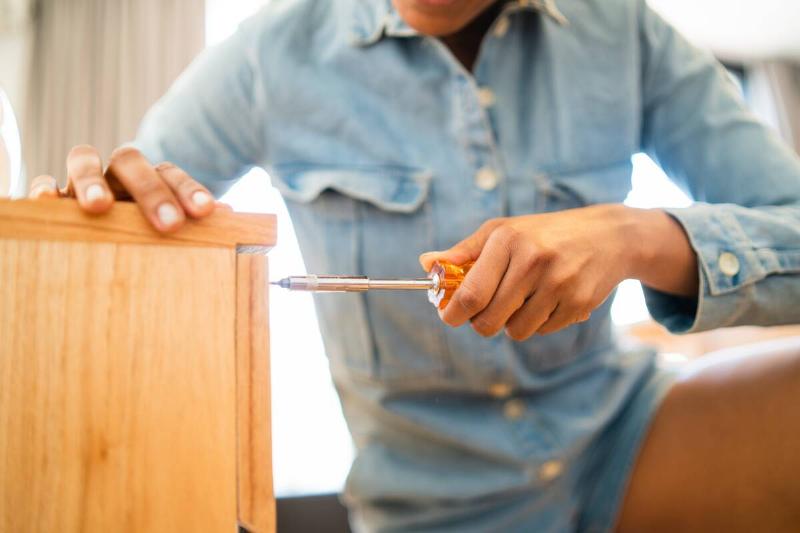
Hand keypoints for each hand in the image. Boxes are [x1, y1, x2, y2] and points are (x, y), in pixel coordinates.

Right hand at [27, 144, 218, 231]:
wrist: (97, 241)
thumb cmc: (142, 236)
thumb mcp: (166, 230)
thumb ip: (191, 220)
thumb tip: (230, 216)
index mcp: (151, 180)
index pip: (171, 173)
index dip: (189, 189)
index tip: (205, 212)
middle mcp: (117, 175)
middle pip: (131, 161)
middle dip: (151, 190)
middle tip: (168, 224)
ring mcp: (83, 182)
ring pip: (84, 159)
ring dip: (92, 180)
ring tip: (99, 207)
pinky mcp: (52, 196)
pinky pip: (43, 181)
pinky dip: (43, 187)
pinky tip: (46, 201)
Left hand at [419, 204, 696, 340]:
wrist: (608, 236)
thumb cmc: (543, 234)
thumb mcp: (503, 232)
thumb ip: (464, 252)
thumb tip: (426, 264)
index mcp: (508, 240)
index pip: (471, 293)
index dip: (453, 313)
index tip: (449, 316)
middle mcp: (533, 261)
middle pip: (489, 320)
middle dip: (481, 323)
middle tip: (485, 312)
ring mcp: (559, 283)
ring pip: (516, 331)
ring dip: (512, 323)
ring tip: (523, 299)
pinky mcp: (578, 303)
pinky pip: (542, 331)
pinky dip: (538, 322)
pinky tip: (549, 299)